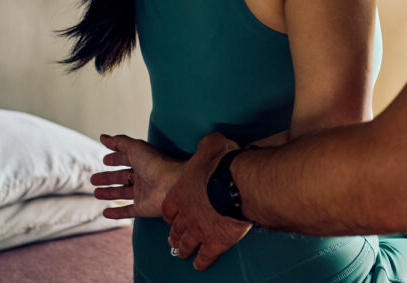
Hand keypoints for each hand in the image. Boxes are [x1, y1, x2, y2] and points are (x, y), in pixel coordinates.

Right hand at [92, 134, 183, 219]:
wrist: (172, 185)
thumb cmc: (156, 163)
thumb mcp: (135, 148)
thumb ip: (119, 142)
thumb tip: (103, 137)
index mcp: (143, 161)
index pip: (126, 158)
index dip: (116, 158)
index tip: (105, 159)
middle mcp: (143, 176)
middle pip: (122, 177)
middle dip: (108, 178)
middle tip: (93, 179)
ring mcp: (143, 193)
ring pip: (123, 193)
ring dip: (110, 193)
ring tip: (96, 193)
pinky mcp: (143, 208)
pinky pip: (128, 211)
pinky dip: (117, 213)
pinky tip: (105, 213)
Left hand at [162, 132, 251, 270]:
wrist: (237, 186)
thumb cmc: (225, 164)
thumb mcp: (212, 145)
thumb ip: (206, 145)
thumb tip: (208, 142)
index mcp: (181, 193)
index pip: (168, 208)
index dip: (170, 213)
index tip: (172, 216)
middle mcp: (186, 214)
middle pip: (175, 229)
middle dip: (175, 235)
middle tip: (174, 239)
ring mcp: (198, 231)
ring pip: (186, 245)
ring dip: (183, 249)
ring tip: (183, 253)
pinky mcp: (214, 243)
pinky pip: (204, 258)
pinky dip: (201, 262)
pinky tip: (200, 265)